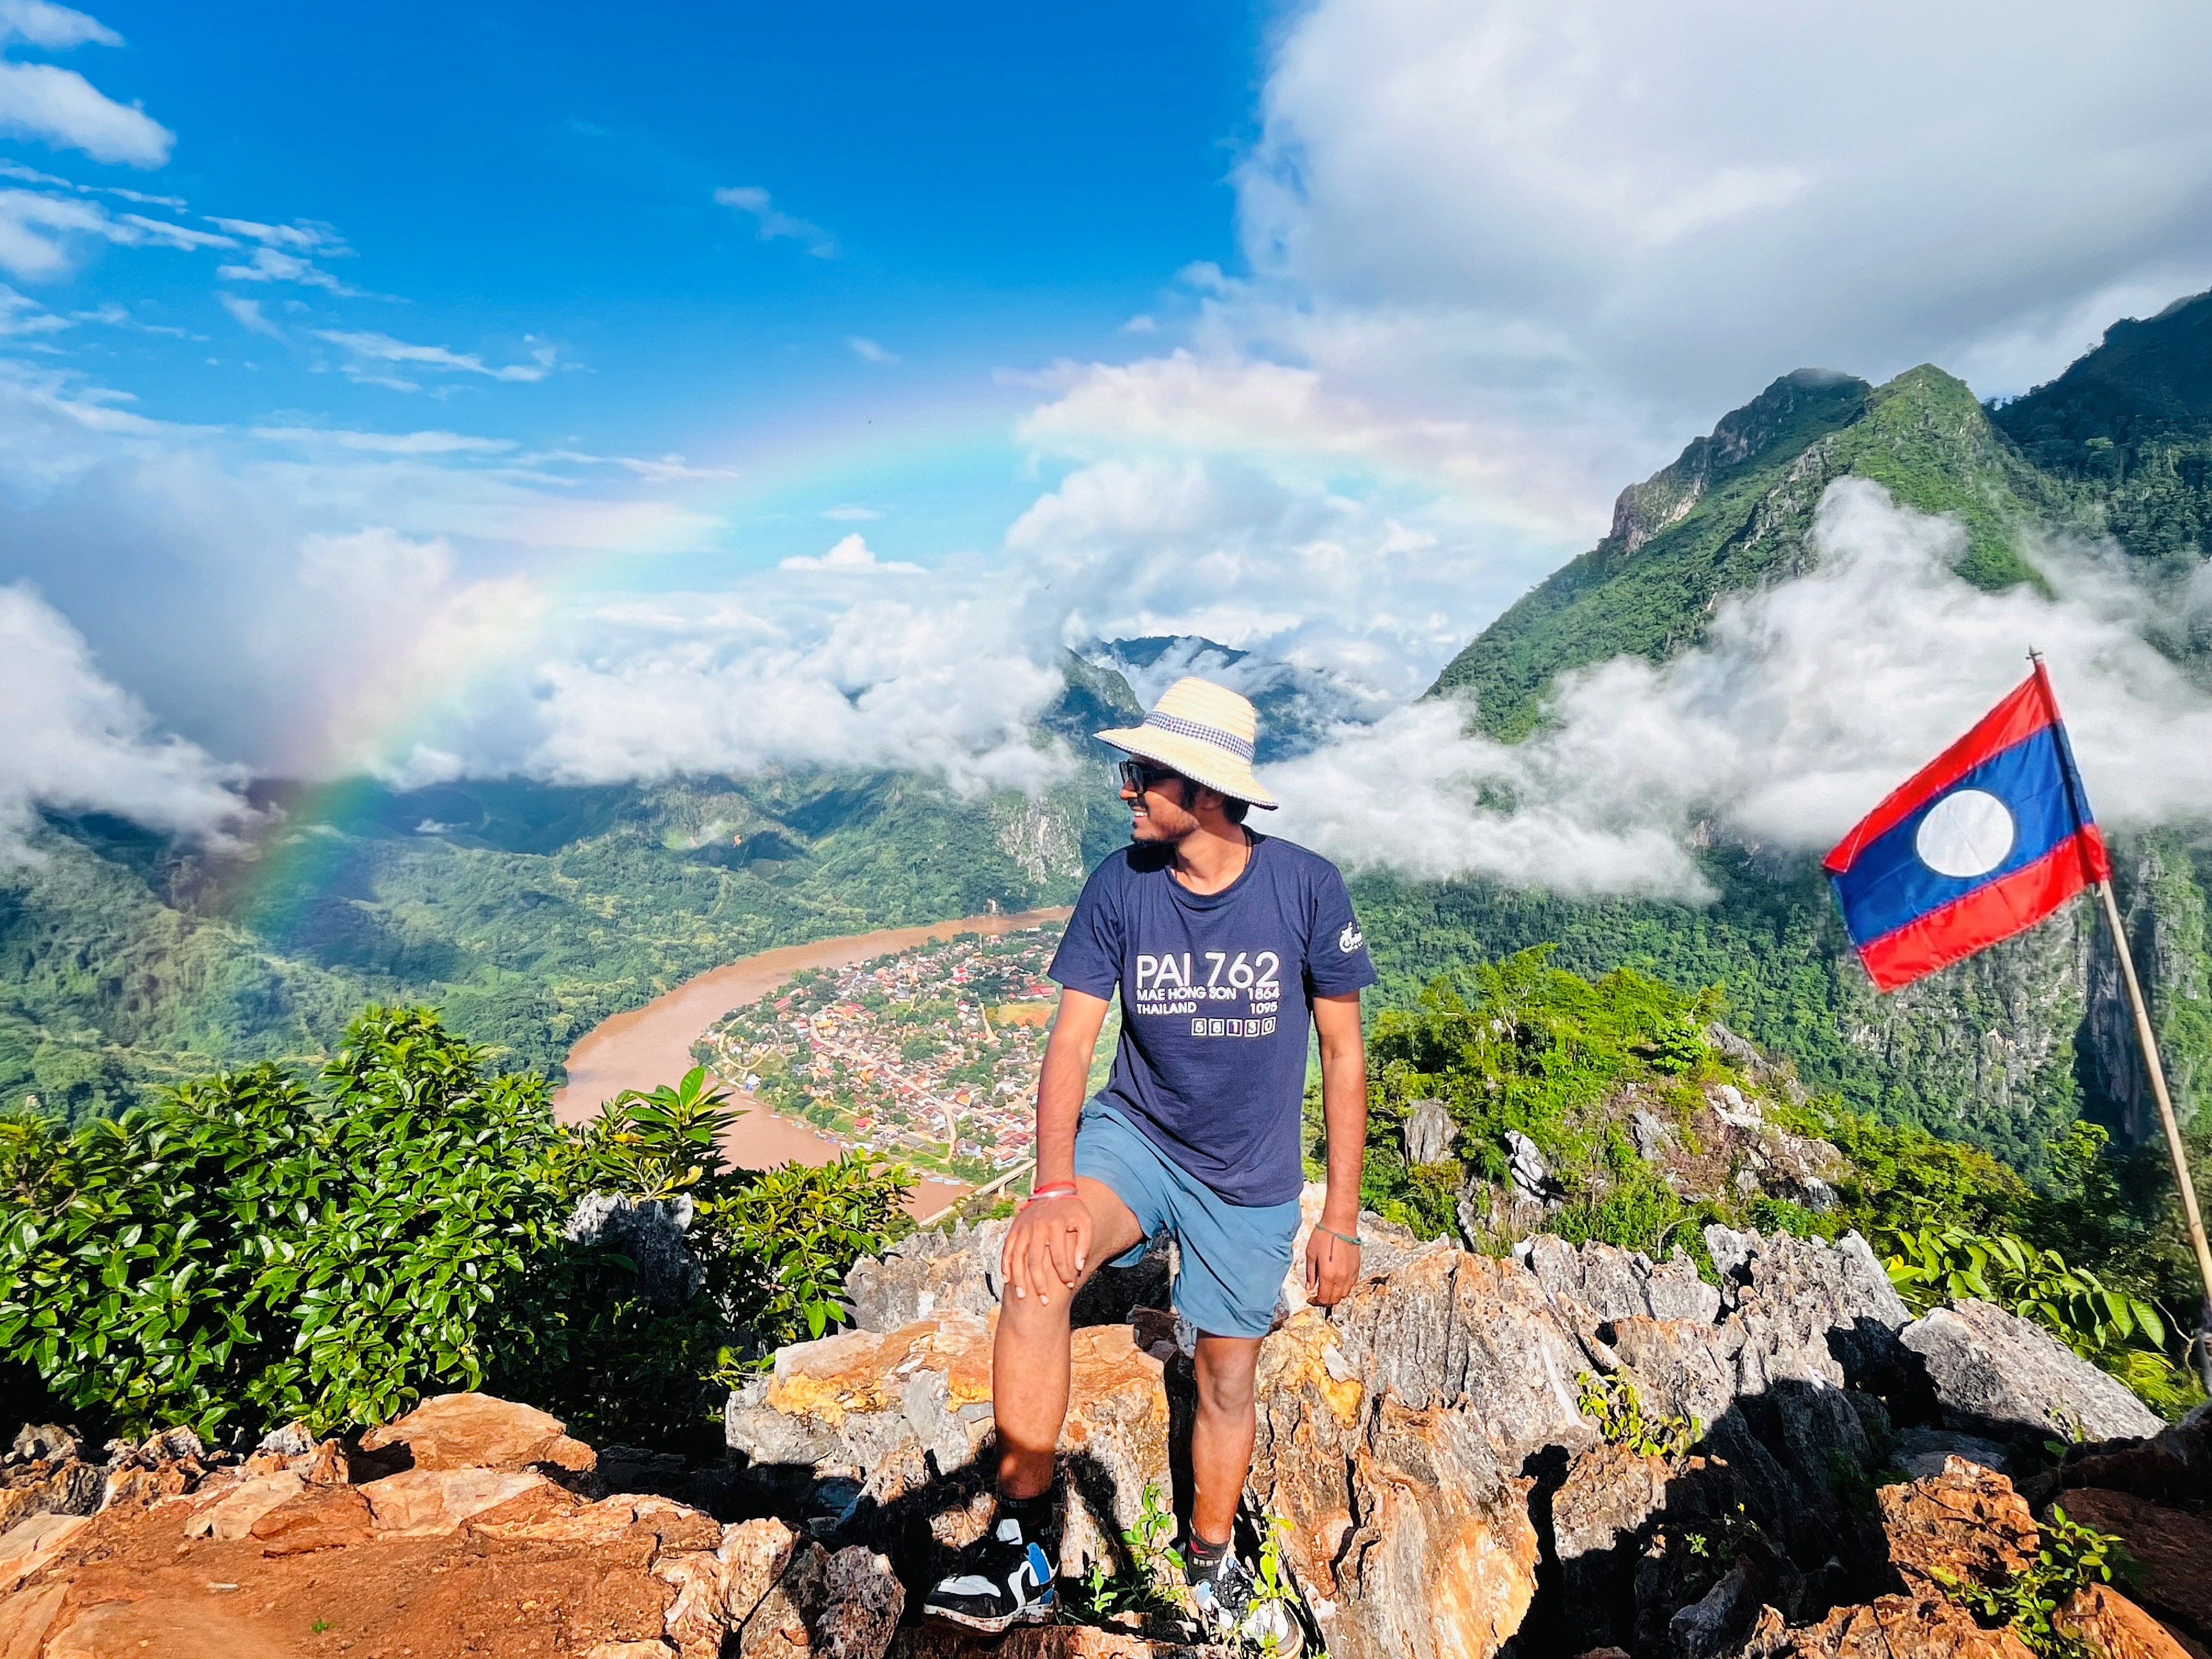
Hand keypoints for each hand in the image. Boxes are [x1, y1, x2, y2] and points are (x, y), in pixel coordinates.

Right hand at [1001, 1193, 1091, 1307]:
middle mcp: (1037, 1227)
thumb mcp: (1086, 1222)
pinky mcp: (1014, 1228)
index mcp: (1055, 1226)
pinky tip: (1007, 1279)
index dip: (1065, 1273)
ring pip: (1017, 1257)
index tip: (1070, 1285)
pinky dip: (1005, 1264)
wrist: (1054, 1190)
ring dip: (1019, 1278)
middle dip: (1039, 1283)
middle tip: (1044, 1301)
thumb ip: (1085, 1243)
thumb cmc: (1073, 1210)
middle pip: (1035, 1261)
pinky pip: (1007, 1249)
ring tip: (1022, 1296)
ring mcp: (1023, 1228)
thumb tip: (1078, 1266)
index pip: (1059, 1257)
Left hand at [1304, 1219, 1360, 1307]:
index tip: (1312, 1298)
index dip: (1316, 1302)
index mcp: (1328, 1276)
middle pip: (1335, 1299)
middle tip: (1319, 1294)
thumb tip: (1309, 1287)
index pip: (1324, 1298)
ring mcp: (1350, 1274)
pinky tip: (1338, 1280)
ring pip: (1344, 1294)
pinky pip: (1352, 1284)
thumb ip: (1310, 1273)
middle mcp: (1341, 1278)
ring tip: (1328, 1287)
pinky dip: (1344, 1287)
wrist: (1340, 1225)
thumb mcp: (1311, 1254)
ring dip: (1336, 1295)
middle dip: (1326, 1300)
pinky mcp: (1357, 1268)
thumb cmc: (1323, 1236)